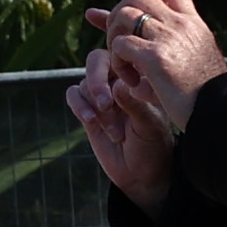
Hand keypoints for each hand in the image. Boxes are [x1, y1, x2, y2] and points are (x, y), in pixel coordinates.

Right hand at [67, 48, 175, 209]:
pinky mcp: (88, 110)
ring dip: (94, 104)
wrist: (142, 173)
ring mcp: (102, 95)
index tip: (124, 78)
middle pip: (97, 60)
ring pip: (85, 82)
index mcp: (139, 75)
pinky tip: (90, 120)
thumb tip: (116, 85)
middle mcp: (119, 80)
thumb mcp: (150, 125)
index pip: (123, 52)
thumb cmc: (153, 145)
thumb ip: (134, 104)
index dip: (116, 56)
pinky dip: (79, 105)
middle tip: (106, 103)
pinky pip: (74, 96)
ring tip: (112, 129)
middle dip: (97, 80)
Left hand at [84, 0, 226, 133]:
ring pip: (124, 16)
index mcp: (193, 23)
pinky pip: (121, 46)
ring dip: (114, 38)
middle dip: (117, 14)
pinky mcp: (155, 57)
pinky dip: (117, 62)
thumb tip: (132, 47)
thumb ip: (167, 49)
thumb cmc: (206, 97)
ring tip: (122, 64)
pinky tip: (130, 81)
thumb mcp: (192, 64)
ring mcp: (168, 37)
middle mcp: (181, 24)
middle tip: (116, 40)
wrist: (220, 113)